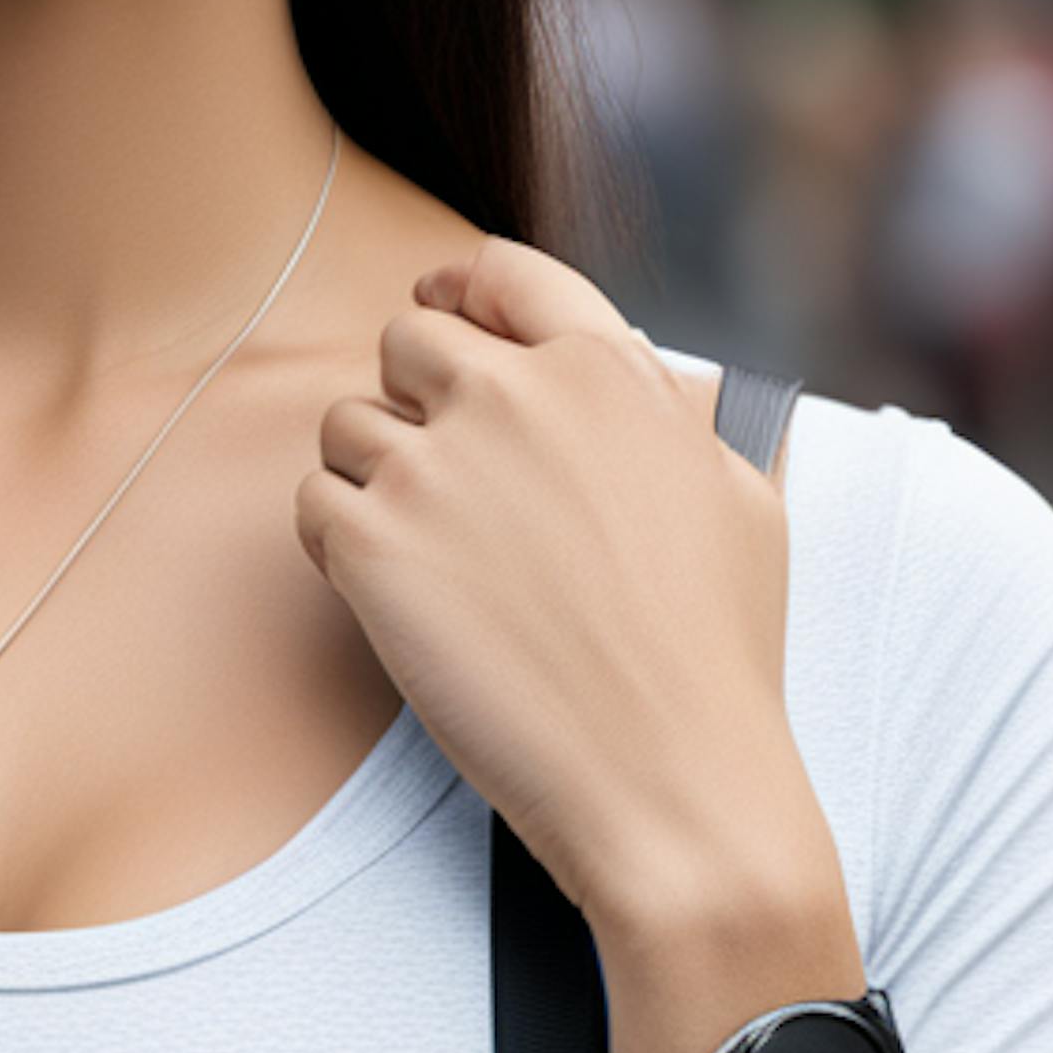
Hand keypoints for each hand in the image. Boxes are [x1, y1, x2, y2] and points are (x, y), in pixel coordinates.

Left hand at [295, 237, 850, 971]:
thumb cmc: (717, 655)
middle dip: (415, 396)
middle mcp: (513, 397)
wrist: (671, 780)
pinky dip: (337, 541)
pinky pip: (313, 502)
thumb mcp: (739, 494)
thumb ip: (674, 413)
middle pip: (408, 341)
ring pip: (347, 422)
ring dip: (371, 473)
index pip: (502, 272)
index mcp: (606, 370)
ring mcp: (434, 468)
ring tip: (427, 551)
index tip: (444, 314)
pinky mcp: (371, 546)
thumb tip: (645, 376)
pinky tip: (391, 591)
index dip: (462, 292)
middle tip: (441, 471)